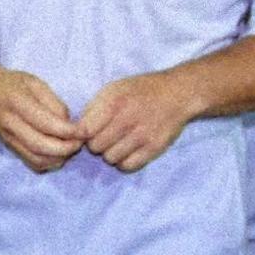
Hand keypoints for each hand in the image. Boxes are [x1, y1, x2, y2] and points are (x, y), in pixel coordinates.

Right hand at [0, 68, 84, 172]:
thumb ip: (54, 103)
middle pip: (41, 146)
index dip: (68, 131)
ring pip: (38, 159)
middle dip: (66, 148)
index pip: (46, 124)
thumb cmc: (14, 84)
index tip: (83, 131)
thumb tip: (68, 125)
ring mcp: (9, 140)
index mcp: (17, 103)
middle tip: (80, 142)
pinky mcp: (11, 148)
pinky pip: (33, 164)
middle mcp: (11, 125)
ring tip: (70, 147)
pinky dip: (50, 163)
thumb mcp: (36, 83)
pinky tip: (58, 153)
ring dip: (59, 158)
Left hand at [75, 71, 197, 172]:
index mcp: (114, 102)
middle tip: (106, 135)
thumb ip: (93, 109)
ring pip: (110, 158)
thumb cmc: (140, 91)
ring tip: (118, 141)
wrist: (177, 93)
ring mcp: (142, 135)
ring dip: (110, 153)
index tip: (87, 132)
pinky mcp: (154, 148)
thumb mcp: (113, 89)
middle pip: (96, 147)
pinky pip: (127, 165)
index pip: (84, 131)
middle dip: (96, 143)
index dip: (82, 134)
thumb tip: (76, 131)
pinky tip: (128, 149)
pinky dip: (124, 161)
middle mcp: (127, 119)